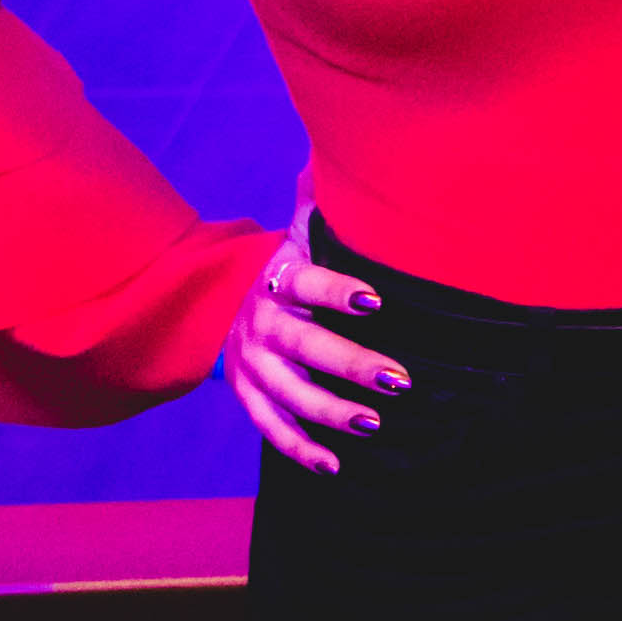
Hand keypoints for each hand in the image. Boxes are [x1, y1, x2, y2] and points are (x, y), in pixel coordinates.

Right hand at [225, 205, 399, 474]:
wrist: (221, 302)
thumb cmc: (289, 266)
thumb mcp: (300, 233)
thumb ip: (319, 203)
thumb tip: (332, 155)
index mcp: (278, 278)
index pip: (306, 281)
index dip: (337, 290)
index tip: (377, 300)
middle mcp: (261, 323)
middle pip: (303, 346)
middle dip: (350, 364)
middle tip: (400, 380)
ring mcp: (250, 363)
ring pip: (288, 392)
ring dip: (330, 411)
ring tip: (374, 424)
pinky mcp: (247, 395)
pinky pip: (270, 427)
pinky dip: (300, 448)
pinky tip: (336, 465)